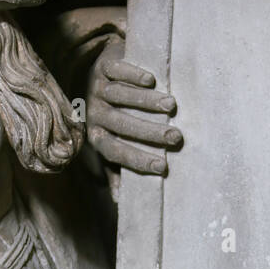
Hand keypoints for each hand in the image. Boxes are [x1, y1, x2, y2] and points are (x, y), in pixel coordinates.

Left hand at [86, 36, 182, 174]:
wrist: (94, 72)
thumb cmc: (109, 114)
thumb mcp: (108, 141)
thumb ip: (114, 168)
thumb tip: (121, 201)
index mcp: (96, 136)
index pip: (115, 151)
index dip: (137, 160)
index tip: (163, 167)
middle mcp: (94, 113)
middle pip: (120, 124)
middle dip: (149, 132)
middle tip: (175, 136)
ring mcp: (97, 88)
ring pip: (120, 96)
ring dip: (146, 101)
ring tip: (172, 105)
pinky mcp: (103, 67)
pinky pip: (116, 71)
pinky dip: (133, 75)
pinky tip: (151, 80)